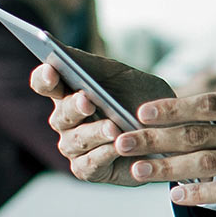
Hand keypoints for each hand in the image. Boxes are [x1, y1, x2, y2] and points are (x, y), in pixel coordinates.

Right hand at [29, 49, 174, 186]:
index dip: (44, 77)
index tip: (51, 68)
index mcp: (68, 92)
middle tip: (87, 100)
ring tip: (113, 127)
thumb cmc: (141, 98)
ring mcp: (76, 147)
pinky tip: (118, 147)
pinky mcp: (89, 169)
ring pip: (73, 141)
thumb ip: (89, 63)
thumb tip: (58, 47)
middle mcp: (67, 121)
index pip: (44, 83)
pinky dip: (103, 155)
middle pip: (59, 115)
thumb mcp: (120, 75)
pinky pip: (89, 164)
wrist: (172, 129)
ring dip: (93, 133)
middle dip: (73, 107)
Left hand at [111, 20, 215, 211]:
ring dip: (169, 169)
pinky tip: (177, 196)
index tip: (142, 111)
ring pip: (208, 166)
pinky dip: (201, 196)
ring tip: (137, 171)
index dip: (173, 108)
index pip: (209, 105)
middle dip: (155, 139)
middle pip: (198, 136)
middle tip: (120, 141)